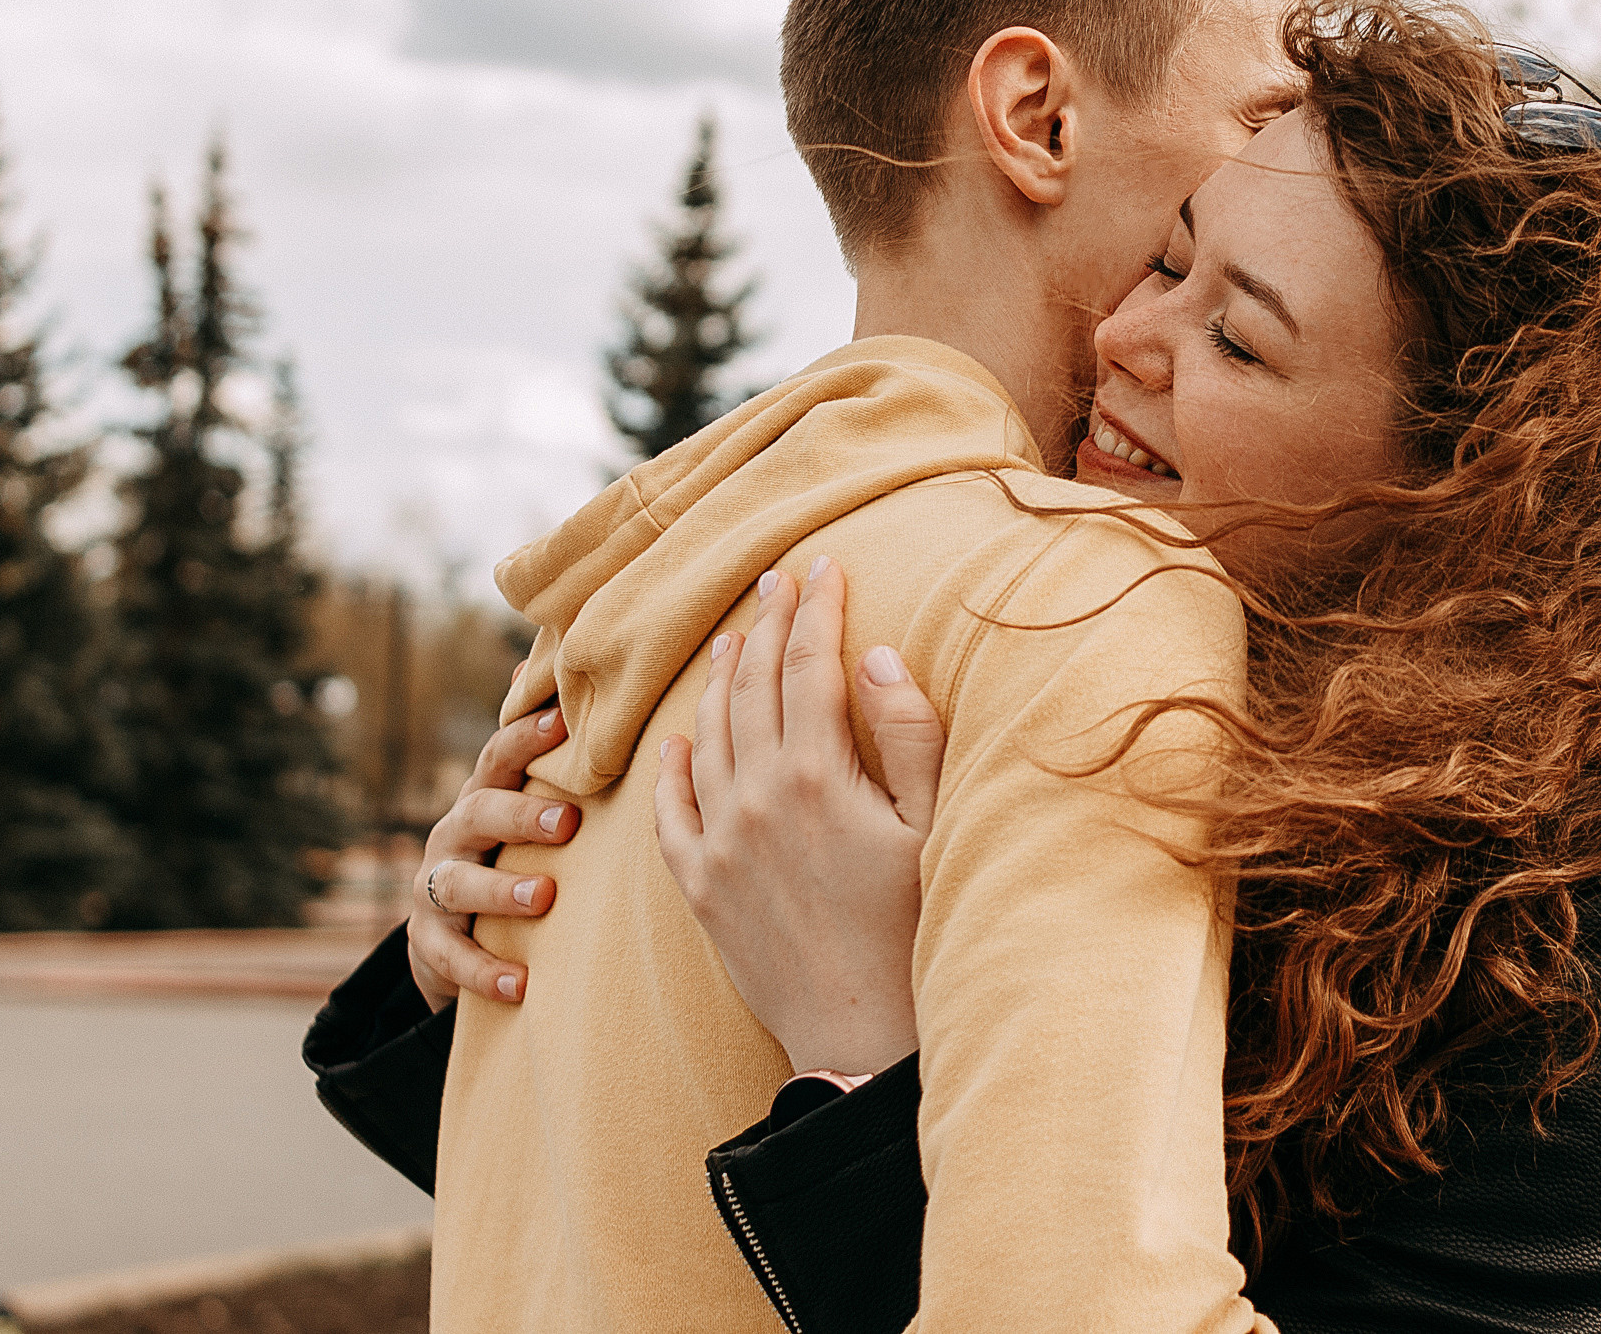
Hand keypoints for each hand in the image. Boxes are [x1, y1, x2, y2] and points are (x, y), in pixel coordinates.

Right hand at [407, 688, 582, 1010]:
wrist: (446, 934)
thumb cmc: (503, 852)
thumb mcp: (516, 803)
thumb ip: (531, 749)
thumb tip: (533, 658)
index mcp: (483, 797)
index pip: (498, 759)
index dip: (525, 738)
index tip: (562, 724)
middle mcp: (454, 835)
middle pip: (479, 815)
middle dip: (521, 816)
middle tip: (568, 822)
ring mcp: (436, 889)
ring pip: (459, 885)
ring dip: (501, 892)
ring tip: (543, 900)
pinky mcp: (430, 942)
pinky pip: (453, 958)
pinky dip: (486, 972)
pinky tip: (522, 985)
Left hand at [653, 557, 946, 1075]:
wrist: (859, 1034)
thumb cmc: (913, 928)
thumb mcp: (931, 827)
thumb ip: (908, 735)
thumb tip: (875, 656)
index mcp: (819, 775)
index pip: (810, 664)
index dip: (817, 607)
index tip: (822, 565)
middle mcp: (757, 797)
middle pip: (753, 685)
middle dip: (767, 625)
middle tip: (775, 581)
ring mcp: (720, 841)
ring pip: (706, 734)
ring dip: (718, 679)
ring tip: (732, 640)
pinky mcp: (700, 885)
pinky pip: (669, 809)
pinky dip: (671, 765)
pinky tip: (677, 739)